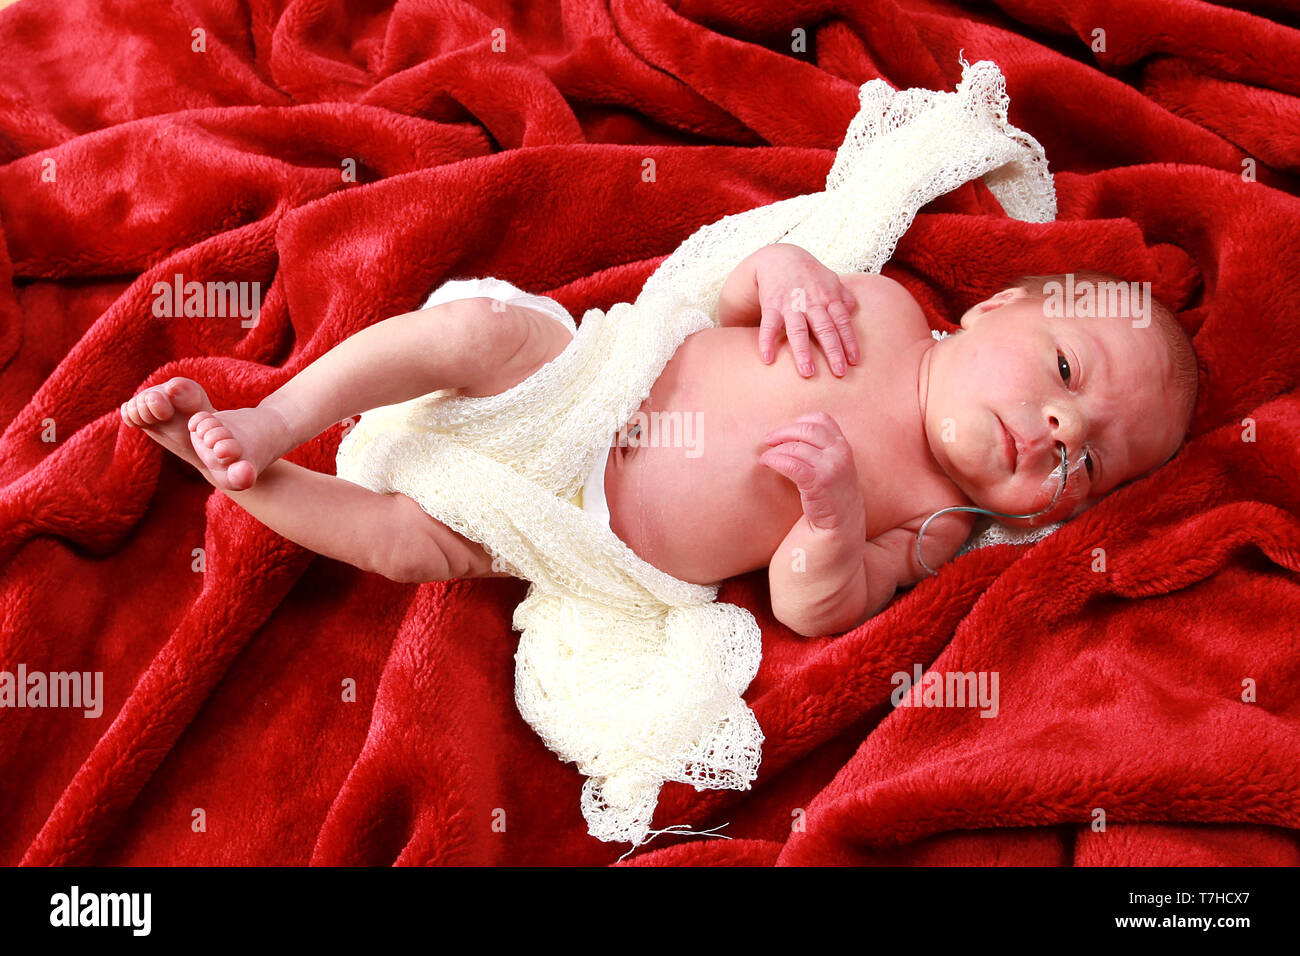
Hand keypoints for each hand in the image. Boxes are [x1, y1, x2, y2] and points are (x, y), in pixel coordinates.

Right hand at [754, 245, 860, 376]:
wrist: (780, 257)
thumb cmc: (809, 274)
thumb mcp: (832, 280)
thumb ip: (844, 297)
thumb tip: (852, 314)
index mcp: (828, 298)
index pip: (842, 322)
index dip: (849, 341)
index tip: (854, 361)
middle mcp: (812, 302)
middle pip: (825, 328)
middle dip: (833, 351)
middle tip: (839, 372)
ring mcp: (791, 305)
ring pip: (798, 329)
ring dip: (802, 351)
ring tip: (807, 372)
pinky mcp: (771, 306)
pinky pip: (769, 325)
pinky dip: (766, 341)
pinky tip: (767, 359)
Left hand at [759, 412, 865, 535]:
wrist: (842, 522)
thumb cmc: (832, 490)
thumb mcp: (834, 462)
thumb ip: (821, 446)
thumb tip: (787, 432)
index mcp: (843, 444)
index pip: (821, 419)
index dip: (799, 421)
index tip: (785, 431)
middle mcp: (840, 452)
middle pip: (806, 429)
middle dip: (783, 432)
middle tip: (768, 440)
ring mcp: (831, 467)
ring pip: (796, 447)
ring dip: (776, 450)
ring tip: (765, 457)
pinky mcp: (818, 482)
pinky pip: (791, 465)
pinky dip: (775, 461)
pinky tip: (767, 463)